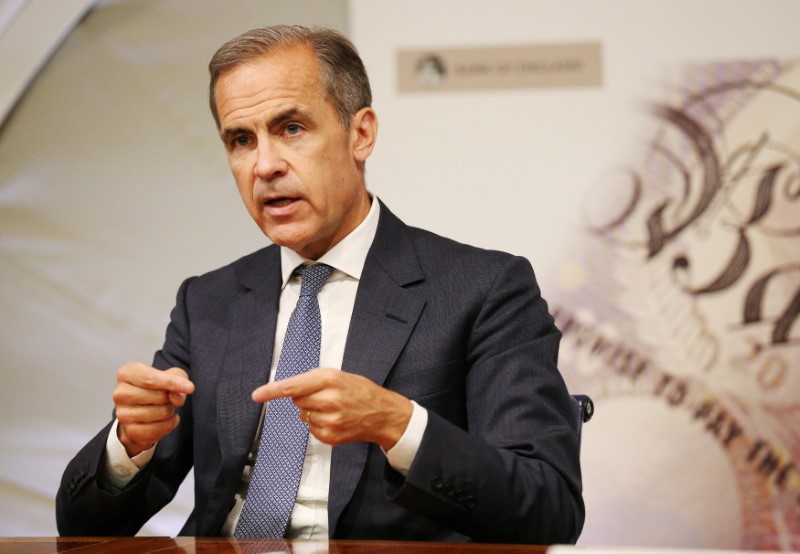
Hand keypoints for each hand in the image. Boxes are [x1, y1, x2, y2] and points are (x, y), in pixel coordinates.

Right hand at [112, 362, 194, 456]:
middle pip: (159, 397)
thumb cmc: (155, 386)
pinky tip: (165, 419)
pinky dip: (170, 424)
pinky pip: (160, 429)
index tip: (190, 388)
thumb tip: (178, 397)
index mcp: (127, 373)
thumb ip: (177, 379)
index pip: (151, 379)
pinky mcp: (131, 431)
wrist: (141, 408)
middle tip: (168, 397)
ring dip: (171, 410)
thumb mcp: (170, 374)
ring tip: (164, 407)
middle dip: (172, 397)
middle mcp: (120, 393)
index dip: (172, 383)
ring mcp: (123, 414)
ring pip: (162, 413)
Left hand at [252, 367, 412, 450]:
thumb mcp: (339, 375)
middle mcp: (328, 399)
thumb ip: (313, 380)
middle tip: (324, 396)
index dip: (272, 391)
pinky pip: (311, 429)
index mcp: (329, 379)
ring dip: (312, 412)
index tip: (256, 395)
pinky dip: (318, 424)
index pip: (293, 386)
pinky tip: (335, 420)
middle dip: (304, 397)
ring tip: (333, 409)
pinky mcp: (330, 436)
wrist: (382, 414)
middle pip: (296, 400)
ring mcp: (330, 420)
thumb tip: (288, 390)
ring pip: (303, 415)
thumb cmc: (360, 391)